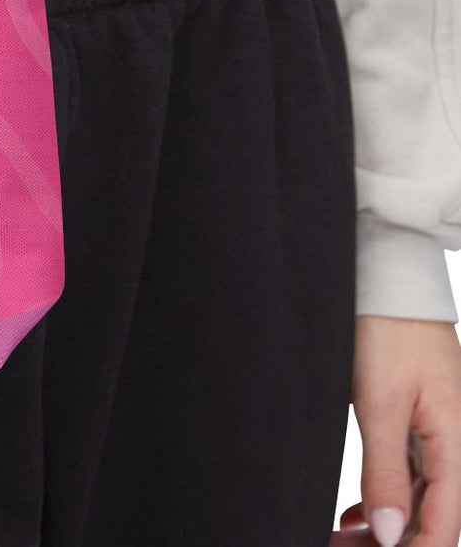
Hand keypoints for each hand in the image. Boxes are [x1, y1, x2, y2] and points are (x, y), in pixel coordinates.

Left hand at [335, 316, 460, 543]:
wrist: (389, 275)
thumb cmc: (387, 328)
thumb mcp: (379, 399)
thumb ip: (387, 468)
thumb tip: (390, 533)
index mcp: (456, 444)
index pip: (444, 525)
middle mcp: (455, 443)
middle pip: (434, 515)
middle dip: (396, 540)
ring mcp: (439, 431)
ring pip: (421, 497)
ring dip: (389, 523)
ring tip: (345, 538)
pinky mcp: (419, 417)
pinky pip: (411, 472)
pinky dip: (386, 496)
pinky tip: (358, 512)